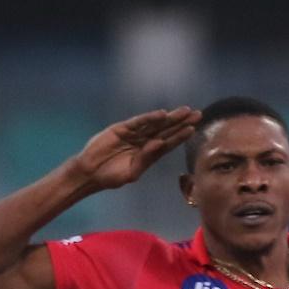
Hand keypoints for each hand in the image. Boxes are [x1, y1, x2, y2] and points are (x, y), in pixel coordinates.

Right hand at [72, 106, 200, 189]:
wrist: (90, 173)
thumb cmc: (111, 177)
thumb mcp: (132, 173)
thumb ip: (146, 159)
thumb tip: (159, 143)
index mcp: (149, 154)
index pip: (169, 143)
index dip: (181, 136)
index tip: (194, 129)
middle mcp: (143, 142)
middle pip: (166, 130)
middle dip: (181, 122)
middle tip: (198, 114)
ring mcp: (133, 134)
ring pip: (155, 124)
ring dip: (170, 117)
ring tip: (185, 111)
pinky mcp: (121, 129)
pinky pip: (138, 122)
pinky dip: (149, 118)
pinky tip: (162, 114)